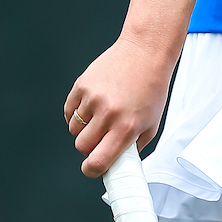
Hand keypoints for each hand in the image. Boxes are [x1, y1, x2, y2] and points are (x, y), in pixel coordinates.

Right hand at [63, 37, 175, 176]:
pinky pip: (69, 110)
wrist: (146, 52)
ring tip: (103, 112)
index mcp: (127, 127)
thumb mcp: (151, 123)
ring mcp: (93, 98)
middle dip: (90, 145)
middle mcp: (108, 114)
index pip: (98, 162)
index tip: (93, 167)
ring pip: (74, 129)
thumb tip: (116, 165)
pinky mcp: (82, 84)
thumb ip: (133, 147)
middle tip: (103, 133)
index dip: (92, 169)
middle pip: (82, 147)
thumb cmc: (152, 87)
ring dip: (85, 126)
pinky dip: (77, 111)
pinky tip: (94, 102)